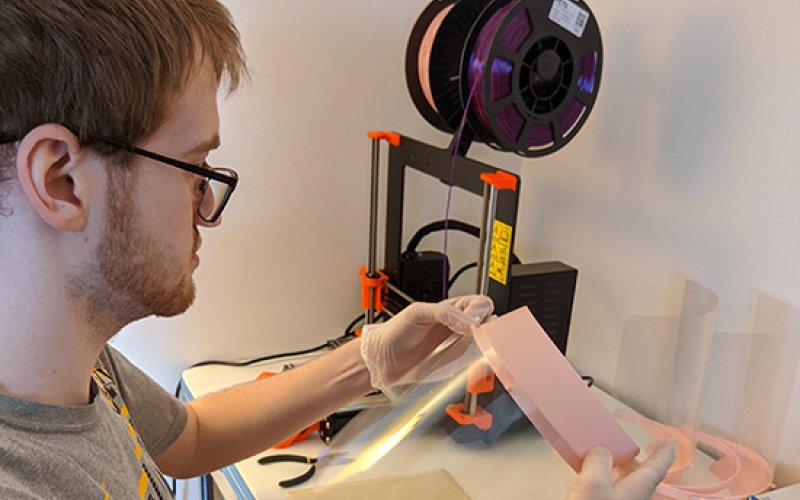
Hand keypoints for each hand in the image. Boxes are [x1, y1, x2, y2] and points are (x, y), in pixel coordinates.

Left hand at [359, 295, 493, 394]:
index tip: (474, 322)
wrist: (382, 359)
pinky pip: (474, 360)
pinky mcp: (454, 363)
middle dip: (489, 328)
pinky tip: (475, 360)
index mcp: (450, 308)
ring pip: (484, 341)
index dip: (481, 311)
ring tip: (477, 347)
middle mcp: (457, 325)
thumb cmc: (394, 332)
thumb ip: (443, 313)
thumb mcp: (417, 313)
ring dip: (486, 344)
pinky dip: (479, 361)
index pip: (479, 304)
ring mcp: (457, 344)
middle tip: (479, 335)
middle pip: (487, 322)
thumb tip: (468, 321)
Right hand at [565, 440, 676, 499]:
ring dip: (609, 469)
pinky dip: (596, 480)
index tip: (668, 441)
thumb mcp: (593, 483)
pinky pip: (604, 492)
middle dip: (631, 459)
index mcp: (638, 488)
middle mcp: (632, 499)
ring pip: (619, 484)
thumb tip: (602, 451)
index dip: (663, 452)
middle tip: (621, 445)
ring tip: (593, 456)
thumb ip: (599, 462)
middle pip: (638, 475)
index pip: (658, 467)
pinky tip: (581, 477)